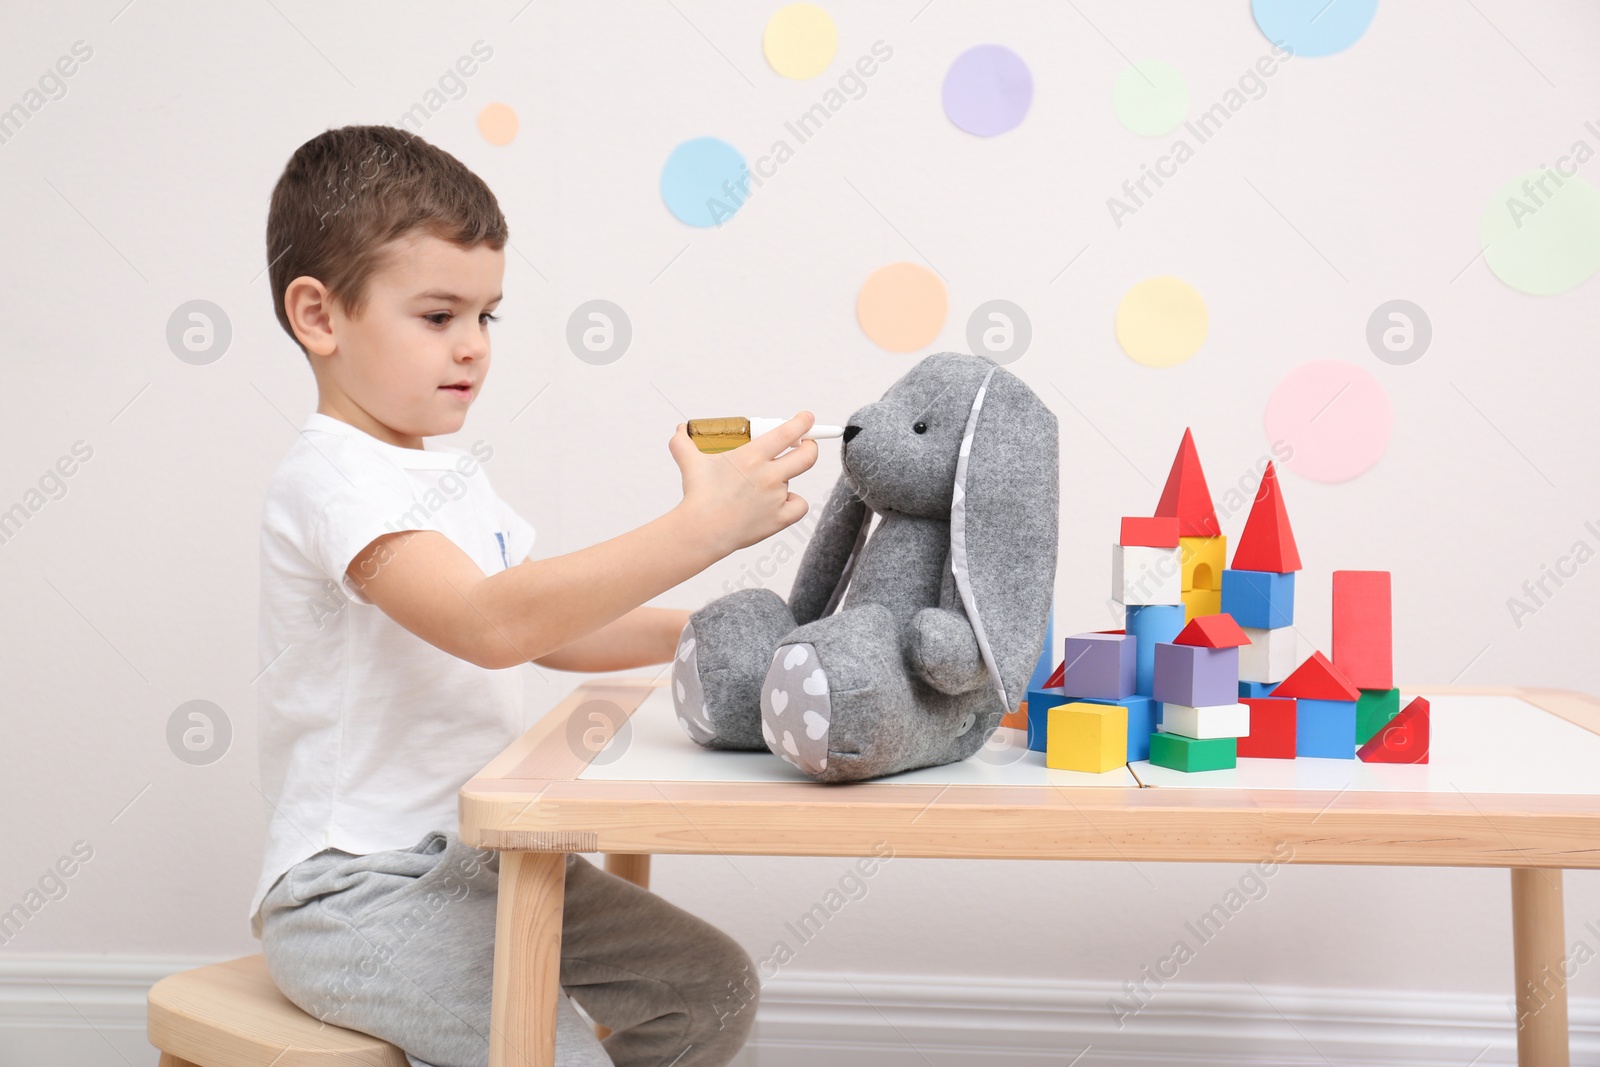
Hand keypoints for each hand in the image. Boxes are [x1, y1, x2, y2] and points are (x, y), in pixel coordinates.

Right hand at [667, 410, 818, 555]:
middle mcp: (769, 475)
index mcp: (752, 456)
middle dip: (811, 446)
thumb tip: (680, 429)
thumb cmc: (698, 495)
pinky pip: (799, 506)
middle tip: (806, 444)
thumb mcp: (689, 462)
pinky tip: (780, 502)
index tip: (807, 418)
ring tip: (762, 486)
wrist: (701, 530)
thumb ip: (683, 443)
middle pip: (807, 456)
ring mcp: (776, 498)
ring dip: (784, 479)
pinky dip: (793, 503)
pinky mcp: (779, 519)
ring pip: (794, 482)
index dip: (803, 423)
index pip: (788, 432)